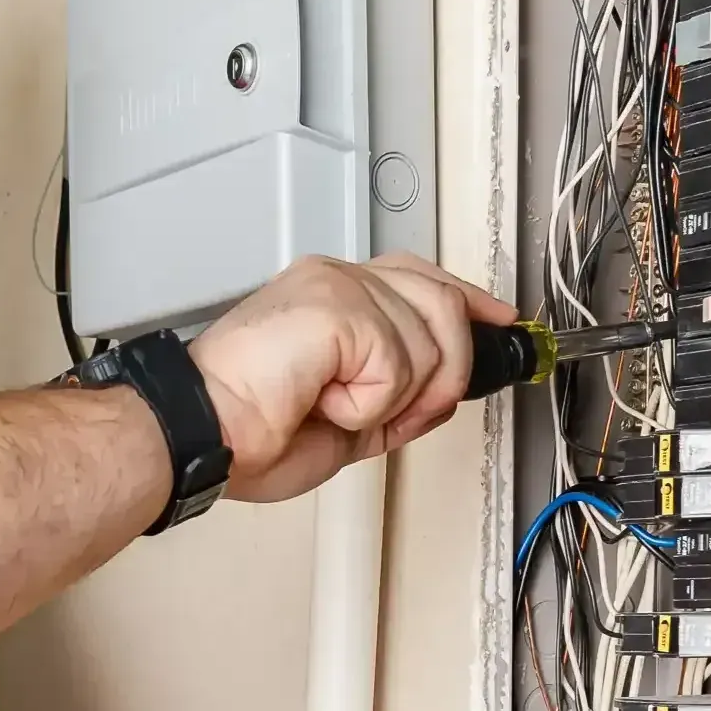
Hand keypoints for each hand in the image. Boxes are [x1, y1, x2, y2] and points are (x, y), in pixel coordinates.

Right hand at [187, 252, 517, 502]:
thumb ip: (398, 397)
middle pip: (442, 301)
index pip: (423, 277)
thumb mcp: (349, 419)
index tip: (502, 325)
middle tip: (399, 414)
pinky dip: (372, 401)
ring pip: (432, 340)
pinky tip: (327, 401)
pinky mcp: (338, 306)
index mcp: (333, 293)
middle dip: (446, 371)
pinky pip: (400, 362)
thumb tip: (443, 395)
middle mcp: (336, 278)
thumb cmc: (248, 428)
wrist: (207, 432)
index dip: (470, 302)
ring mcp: (337, 286)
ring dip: (399, 396)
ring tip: (341, 408)